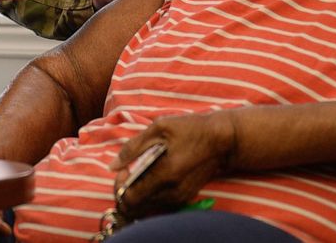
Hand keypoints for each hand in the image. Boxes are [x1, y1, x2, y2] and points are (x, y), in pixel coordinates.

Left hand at [108, 112, 236, 219]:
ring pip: (147, 207)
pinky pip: (159, 203)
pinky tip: (152, 176)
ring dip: (137, 193)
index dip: (120, 186)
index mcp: (165, 174)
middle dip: (126, 191)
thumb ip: (133, 147)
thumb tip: (112, 166)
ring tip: (140, 172)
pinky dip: (149, 194)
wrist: (222, 140)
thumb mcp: (159, 128)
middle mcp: (173, 191)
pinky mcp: (185, 197)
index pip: (131, 198)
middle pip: (137, 207)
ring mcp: (180, 197)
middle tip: (128, 172)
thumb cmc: (191, 128)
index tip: (123, 170)